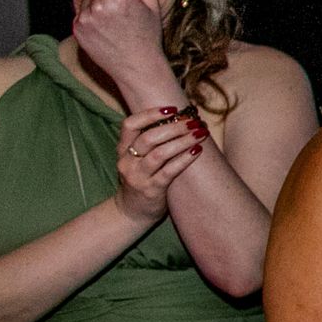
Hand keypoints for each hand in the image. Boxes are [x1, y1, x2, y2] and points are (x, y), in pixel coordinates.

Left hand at [74, 0, 174, 96]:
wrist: (138, 67)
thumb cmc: (148, 36)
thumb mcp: (152, 4)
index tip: (131, 3)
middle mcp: (100, 4)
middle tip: (123, 14)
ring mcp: (86, 17)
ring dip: (99, 5)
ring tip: (114, 23)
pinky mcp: (78, 28)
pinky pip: (82, 12)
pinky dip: (91, 18)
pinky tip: (104, 30)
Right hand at [114, 107, 203, 224]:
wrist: (131, 212)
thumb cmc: (141, 180)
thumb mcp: (137, 160)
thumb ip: (150, 143)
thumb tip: (179, 119)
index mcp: (122, 150)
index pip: (130, 124)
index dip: (150, 114)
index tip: (172, 109)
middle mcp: (127, 161)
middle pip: (148, 137)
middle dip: (174, 126)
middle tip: (193, 121)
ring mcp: (138, 176)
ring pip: (159, 153)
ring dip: (182, 141)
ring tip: (199, 133)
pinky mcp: (151, 190)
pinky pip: (169, 171)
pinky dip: (184, 159)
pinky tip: (197, 150)